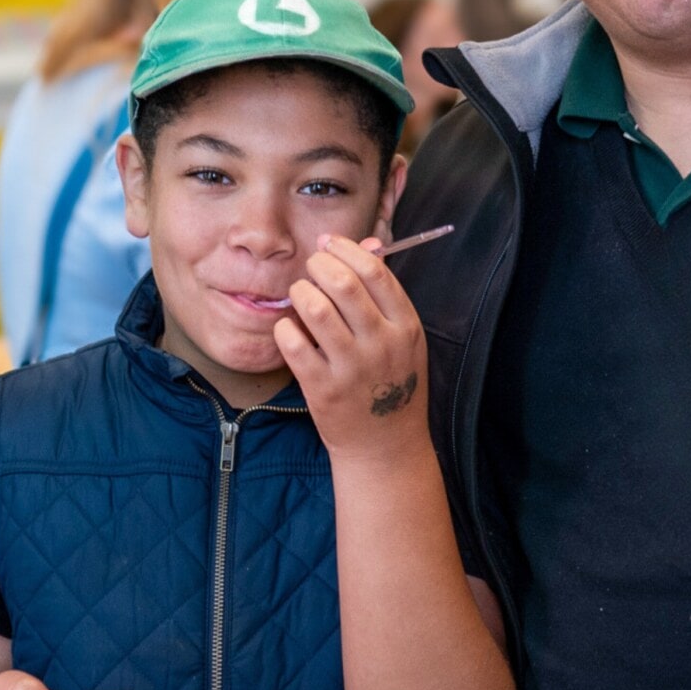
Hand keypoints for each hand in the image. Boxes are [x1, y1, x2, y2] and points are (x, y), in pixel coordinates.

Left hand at [274, 233, 429, 463]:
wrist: (385, 446)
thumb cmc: (390, 382)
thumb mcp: (402, 338)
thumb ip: (384, 292)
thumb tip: (367, 242)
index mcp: (406, 327)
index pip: (375, 272)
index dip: (346, 249)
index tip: (329, 244)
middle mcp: (381, 344)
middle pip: (343, 283)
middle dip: (318, 265)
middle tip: (311, 269)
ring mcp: (352, 368)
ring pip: (315, 309)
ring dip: (300, 293)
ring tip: (300, 296)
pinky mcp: (323, 389)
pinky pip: (292, 343)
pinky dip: (285, 328)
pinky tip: (290, 330)